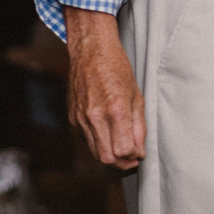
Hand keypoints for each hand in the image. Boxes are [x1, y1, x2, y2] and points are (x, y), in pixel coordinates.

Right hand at [63, 6, 145, 167]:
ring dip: (110, 154)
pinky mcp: (73, 117)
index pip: (123, 151)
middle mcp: (95, 116)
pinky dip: (99, 141)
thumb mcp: (137, 96)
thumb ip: (139, 126)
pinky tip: (108, 130)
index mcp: (115, 109)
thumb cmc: (117, 69)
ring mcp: (81, 118)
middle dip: (121, 163)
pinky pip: (87, 139)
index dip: (134, 157)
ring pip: (95, 152)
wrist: (91, 50)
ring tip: (122, 146)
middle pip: (107, 158)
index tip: (140, 154)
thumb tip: (139, 151)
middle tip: (132, 158)